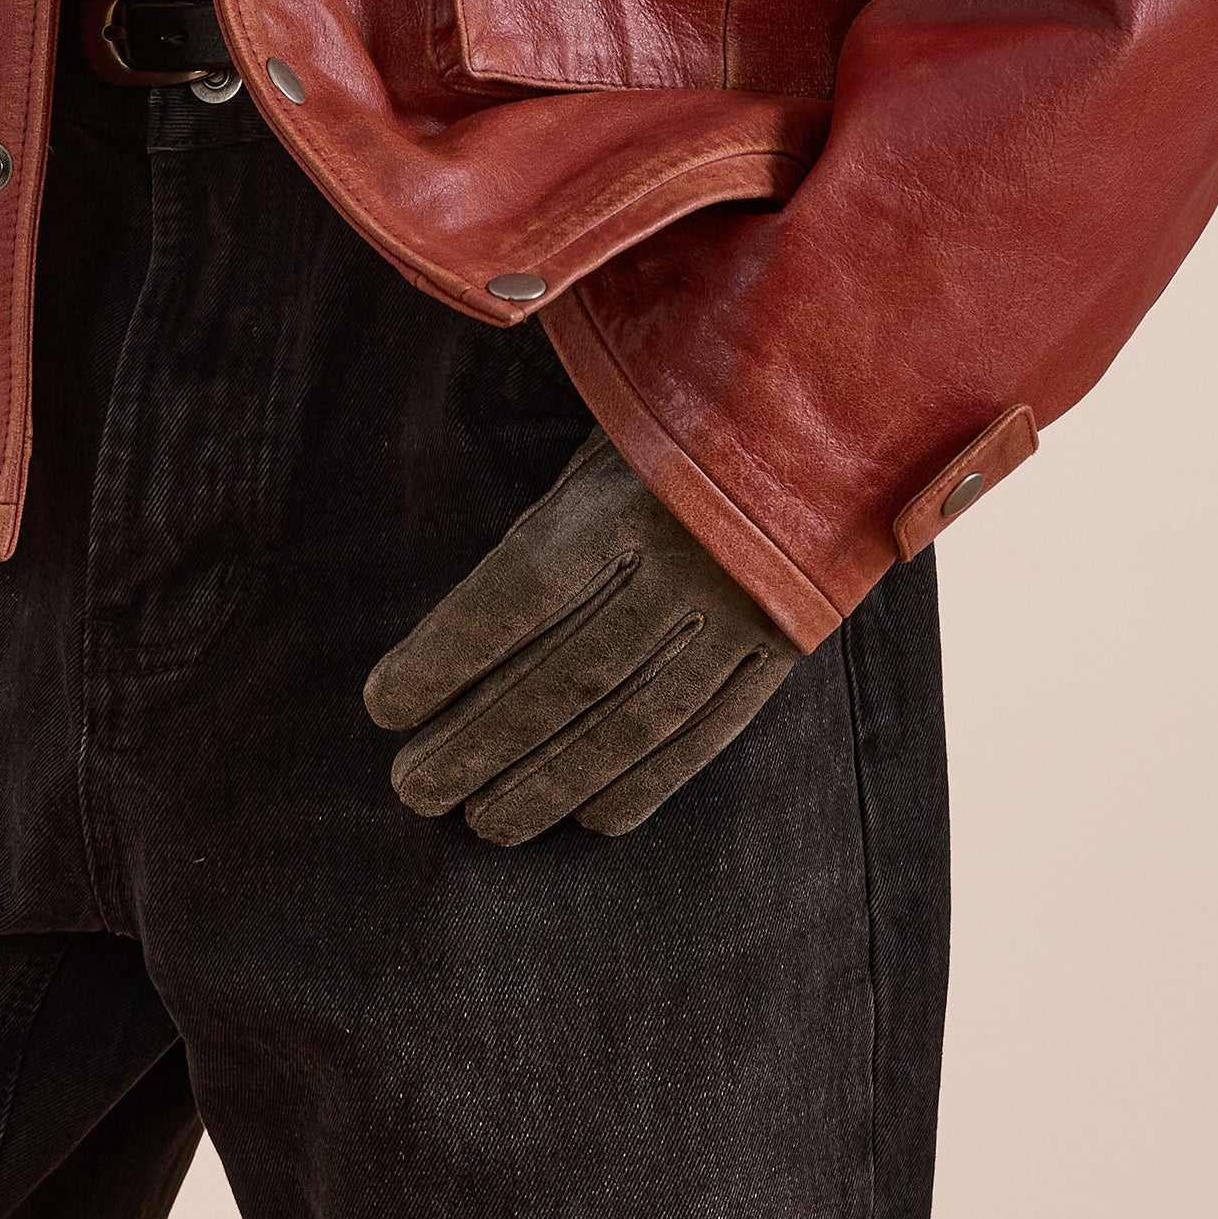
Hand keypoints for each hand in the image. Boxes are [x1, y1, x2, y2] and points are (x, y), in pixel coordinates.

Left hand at [365, 431, 797, 843]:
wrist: (833, 396)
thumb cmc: (689, 405)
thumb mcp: (611, 432)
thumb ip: (555, 518)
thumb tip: (471, 616)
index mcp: (623, 497)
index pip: (516, 595)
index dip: (446, 659)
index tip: (384, 707)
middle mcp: (680, 563)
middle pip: (563, 675)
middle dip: (479, 740)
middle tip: (412, 788)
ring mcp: (740, 611)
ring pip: (631, 718)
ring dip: (550, 779)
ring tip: (484, 822)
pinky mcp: (785, 642)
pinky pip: (712, 728)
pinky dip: (650, 779)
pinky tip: (592, 817)